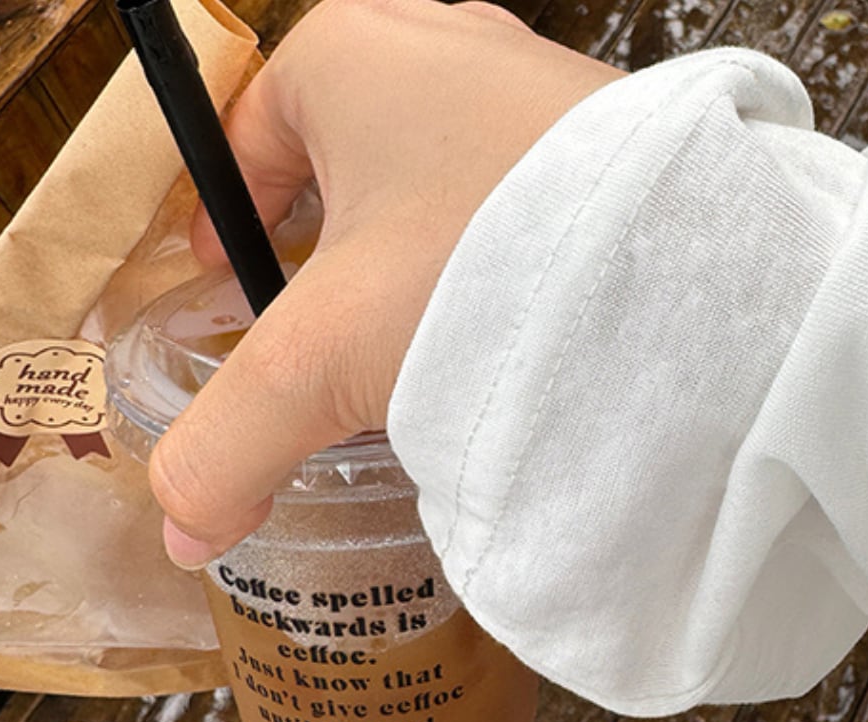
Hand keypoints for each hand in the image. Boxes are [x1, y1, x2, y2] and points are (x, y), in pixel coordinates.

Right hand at [149, 0, 622, 567]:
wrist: (686, 276)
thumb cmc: (484, 271)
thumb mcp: (325, 360)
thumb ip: (232, 442)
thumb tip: (181, 527)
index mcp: (349, 56)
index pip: (247, 133)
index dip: (230, 217)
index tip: (234, 287)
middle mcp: (446, 46)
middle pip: (344, 162)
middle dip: (330, 252)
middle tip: (331, 340)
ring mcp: (537, 88)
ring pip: (438, 182)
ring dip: (420, 265)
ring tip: (423, 352)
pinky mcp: (607, 145)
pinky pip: (518, 202)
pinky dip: (499, 265)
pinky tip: (510, 332)